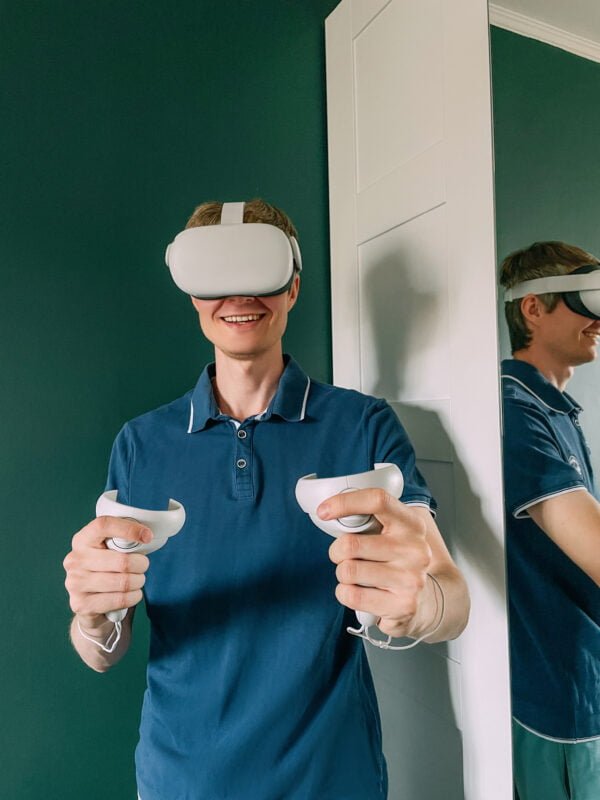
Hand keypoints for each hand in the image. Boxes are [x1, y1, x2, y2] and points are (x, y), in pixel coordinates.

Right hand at [63, 516, 151, 632]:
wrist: (88, 603)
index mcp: (82, 540)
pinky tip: (132, 594)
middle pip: (122, 561)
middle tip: (142, 566)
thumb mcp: (109, 550)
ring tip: (137, 580)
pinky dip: (133, 597)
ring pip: (123, 582)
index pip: (103, 525)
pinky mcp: (81, 603)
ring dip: (138, 582)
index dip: (128, 529)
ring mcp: (75, 582)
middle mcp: (75, 559)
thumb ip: (121, 540)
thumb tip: (146, 536)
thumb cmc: (105, 570)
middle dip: (141, 565)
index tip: (147, 536)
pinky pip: (120, 599)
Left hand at [318, 488, 434, 638]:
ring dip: (342, 573)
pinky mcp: (403, 604)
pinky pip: (352, 595)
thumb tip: (329, 512)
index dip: (345, 503)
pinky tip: (358, 590)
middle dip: (337, 551)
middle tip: (344, 555)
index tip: (324, 511)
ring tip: (356, 575)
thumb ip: (369, 520)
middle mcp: (415, 549)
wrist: (426, 599)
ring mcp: (411, 578)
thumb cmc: (397, 560)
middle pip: (351, 544)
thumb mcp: (393, 533)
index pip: (378, 501)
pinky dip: (345, 593)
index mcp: (411, 524)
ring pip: (348, 571)